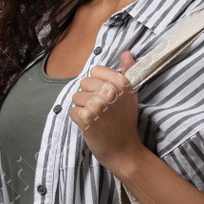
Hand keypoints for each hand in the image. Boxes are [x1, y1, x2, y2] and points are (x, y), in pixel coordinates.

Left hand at [68, 49, 143, 173]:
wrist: (124, 150)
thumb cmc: (126, 122)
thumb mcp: (131, 95)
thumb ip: (127, 71)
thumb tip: (125, 52)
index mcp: (121, 83)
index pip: (95, 71)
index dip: (97, 84)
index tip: (105, 96)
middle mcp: (109, 91)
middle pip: (83, 83)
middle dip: (88, 97)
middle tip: (101, 111)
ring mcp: (97, 105)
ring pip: (76, 97)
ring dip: (83, 109)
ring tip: (96, 118)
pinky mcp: (86, 118)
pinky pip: (72, 111)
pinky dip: (78, 120)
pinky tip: (90, 126)